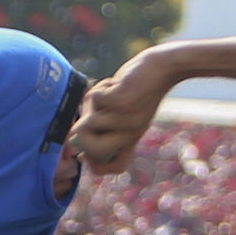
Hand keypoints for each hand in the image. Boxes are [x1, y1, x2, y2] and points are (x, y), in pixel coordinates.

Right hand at [65, 52, 172, 174]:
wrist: (163, 67)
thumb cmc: (138, 87)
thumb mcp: (125, 112)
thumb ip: (101, 124)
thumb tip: (72, 137)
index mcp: (131, 138)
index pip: (115, 167)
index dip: (96, 163)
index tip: (90, 145)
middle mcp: (130, 133)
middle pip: (95, 152)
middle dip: (81, 134)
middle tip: (87, 115)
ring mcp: (127, 119)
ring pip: (89, 123)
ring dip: (91, 103)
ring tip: (105, 92)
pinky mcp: (123, 102)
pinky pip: (96, 99)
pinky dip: (99, 87)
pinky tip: (112, 83)